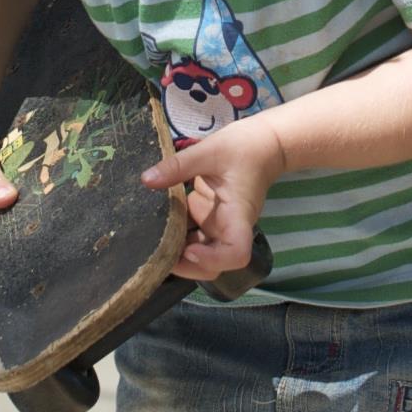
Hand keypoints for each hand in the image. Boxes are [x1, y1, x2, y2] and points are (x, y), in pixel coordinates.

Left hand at [141, 117, 286, 280]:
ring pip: (199, 254)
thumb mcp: (210, 150)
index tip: (190, 250)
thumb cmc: (246, 147)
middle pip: (214, 265)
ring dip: (176, 252)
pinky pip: (191, 235)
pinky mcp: (209, 218)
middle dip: (185, 266)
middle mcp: (229, 227)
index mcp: (238, 215)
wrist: (265, 145)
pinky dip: (174, 233)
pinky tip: (154, 223)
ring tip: (149, 239)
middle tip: (156, 253)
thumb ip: (179, 166)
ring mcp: (218, 225)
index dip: (213, 260)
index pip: (236, 253)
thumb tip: (146, 180)